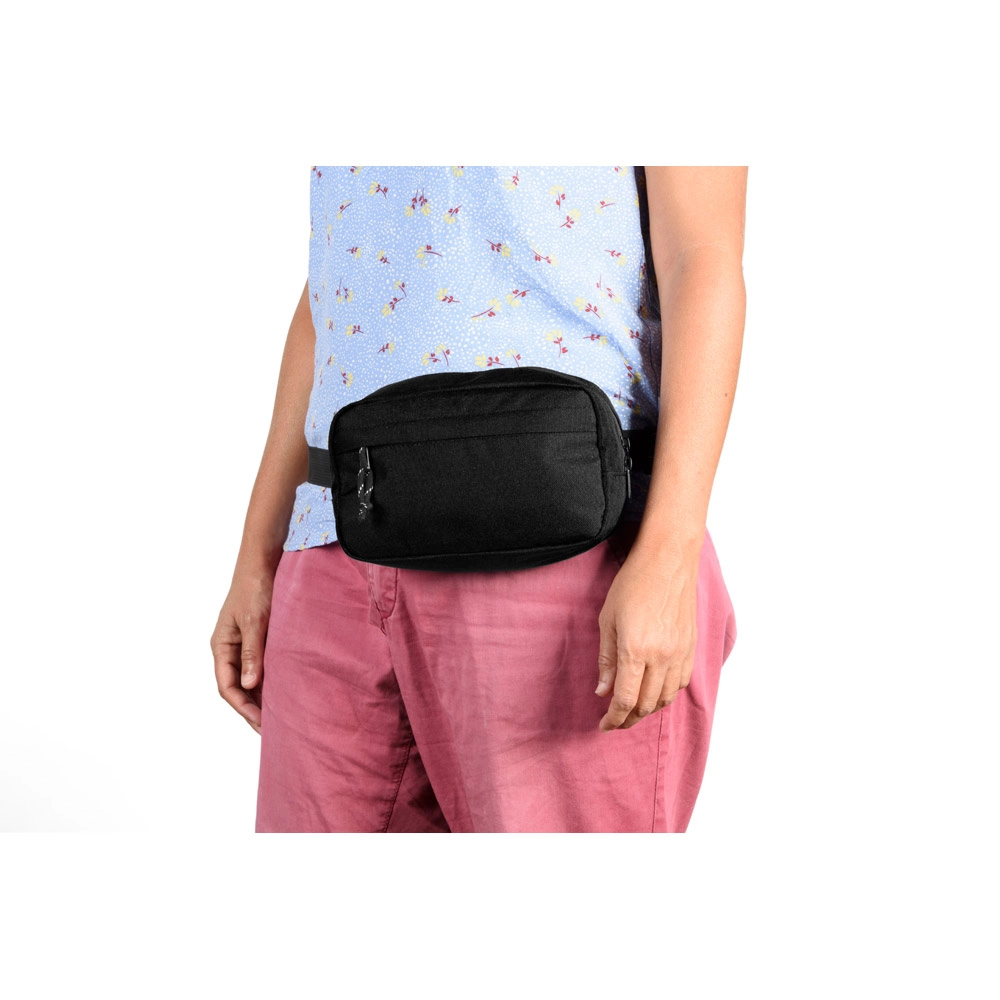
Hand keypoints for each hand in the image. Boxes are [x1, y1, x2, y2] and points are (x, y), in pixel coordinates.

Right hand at [210, 561, 275, 734]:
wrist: (264, 561)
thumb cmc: (256, 587)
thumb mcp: (254, 621)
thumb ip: (252, 652)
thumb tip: (249, 685)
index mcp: (221, 646)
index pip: (227, 686)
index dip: (243, 707)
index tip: (261, 722)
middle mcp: (230, 648)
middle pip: (238, 688)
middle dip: (253, 709)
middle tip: (273, 730)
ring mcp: (245, 645)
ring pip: (251, 679)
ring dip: (263, 697)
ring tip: (281, 717)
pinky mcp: (260, 640)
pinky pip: (262, 667)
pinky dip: (271, 681)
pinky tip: (286, 693)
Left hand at [595, 541, 700, 730]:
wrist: (667, 562)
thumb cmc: (632, 585)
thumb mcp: (608, 620)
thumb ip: (606, 659)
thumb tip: (603, 691)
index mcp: (636, 650)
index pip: (626, 700)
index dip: (614, 719)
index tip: (604, 726)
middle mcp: (661, 657)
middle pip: (646, 705)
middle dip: (629, 719)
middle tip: (615, 721)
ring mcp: (680, 653)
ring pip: (666, 698)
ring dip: (648, 710)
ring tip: (633, 710)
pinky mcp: (691, 648)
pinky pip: (681, 683)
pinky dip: (666, 695)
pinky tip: (655, 693)